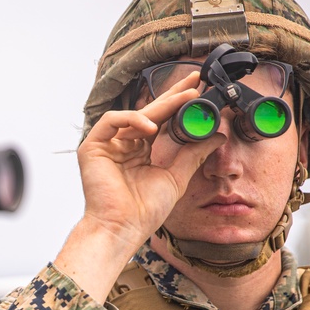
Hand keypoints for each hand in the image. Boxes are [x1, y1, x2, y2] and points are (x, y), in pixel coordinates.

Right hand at [75, 71, 224, 252]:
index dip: (177, 104)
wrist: (123, 228)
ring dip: (159, 106)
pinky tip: (149, 128)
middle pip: (149, 112)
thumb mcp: (176, 176)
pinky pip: (111, 121)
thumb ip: (194, 154)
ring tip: (184, 101)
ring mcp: (107, 145)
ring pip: (133, 114)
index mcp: (140, 151)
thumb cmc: (144, 211)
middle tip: (194, 81)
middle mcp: (123, 145)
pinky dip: (131, 120)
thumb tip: (217, 135)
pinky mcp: (92, 147)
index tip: (198, 92)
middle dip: (172, 95)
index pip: (160, 121)